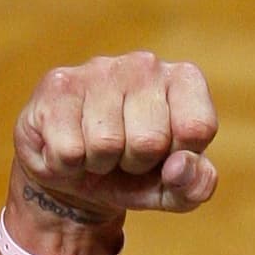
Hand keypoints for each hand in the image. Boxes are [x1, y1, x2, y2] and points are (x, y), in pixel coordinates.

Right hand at [13, 52, 218, 221]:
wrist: (72, 172)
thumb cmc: (135, 174)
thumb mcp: (176, 189)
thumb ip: (196, 184)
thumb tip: (179, 165)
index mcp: (185, 80)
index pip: (197, 129)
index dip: (178, 157)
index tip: (166, 153)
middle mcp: (144, 64)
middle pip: (150, 140)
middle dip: (136, 163)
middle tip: (125, 155)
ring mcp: (98, 69)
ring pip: (105, 144)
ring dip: (100, 163)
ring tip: (97, 149)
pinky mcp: (57, 85)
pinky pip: (68, 149)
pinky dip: (68, 164)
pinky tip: (70, 146)